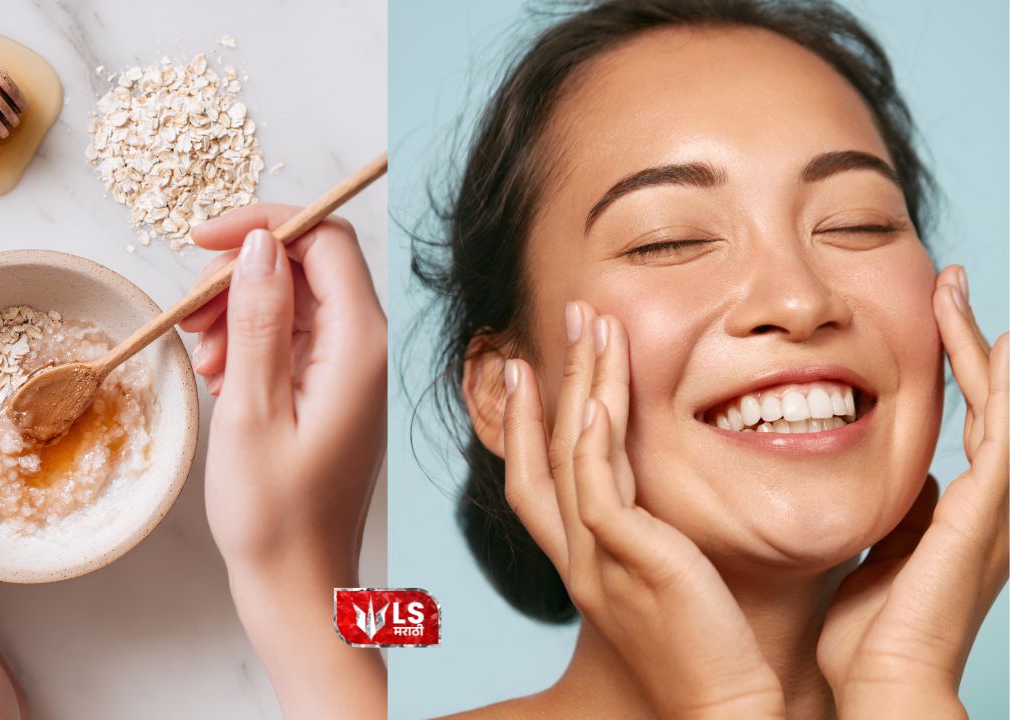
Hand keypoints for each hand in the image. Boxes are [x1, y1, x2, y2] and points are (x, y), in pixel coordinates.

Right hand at [178, 205, 386, 717]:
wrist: (295, 584)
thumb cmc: (275, 515)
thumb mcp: (252, 408)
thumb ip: (258, 319)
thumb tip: (261, 244)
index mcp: (360, 347)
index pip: (325, 240)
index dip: (263, 226)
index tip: (201, 242)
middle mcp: (365, 349)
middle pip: (304, 266)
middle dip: (240, 278)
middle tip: (192, 322)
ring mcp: (349, 370)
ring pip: (290, 301)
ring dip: (237, 315)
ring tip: (204, 363)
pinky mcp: (330, 389)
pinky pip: (288, 339)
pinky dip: (248, 345)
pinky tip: (220, 379)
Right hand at [502, 301, 784, 718]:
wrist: (720, 706)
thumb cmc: (710, 652)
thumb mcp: (668, 581)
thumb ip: (655, 535)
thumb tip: (669, 498)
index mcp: (582, 561)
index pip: (534, 481)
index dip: (525, 423)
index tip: (526, 369)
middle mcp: (576, 557)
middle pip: (545, 454)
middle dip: (553, 380)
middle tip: (568, 319)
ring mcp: (595, 559)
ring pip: (571, 457)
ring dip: (580, 385)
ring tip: (592, 326)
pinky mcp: (629, 561)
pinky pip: (597, 489)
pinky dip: (593, 440)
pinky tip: (599, 398)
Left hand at [818, 266, 1007, 718]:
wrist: (887, 681)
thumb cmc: (874, 635)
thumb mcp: (882, 558)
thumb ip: (898, 520)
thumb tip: (906, 484)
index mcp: (958, 510)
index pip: (961, 423)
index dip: (949, 371)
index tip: (928, 323)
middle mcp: (985, 501)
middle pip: (985, 400)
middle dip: (967, 340)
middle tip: (945, 283)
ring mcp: (992, 503)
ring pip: (997, 401)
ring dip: (976, 342)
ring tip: (953, 287)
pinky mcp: (987, 508)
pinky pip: (1001, 429)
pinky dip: (1003, 381)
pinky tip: (1002, 338)